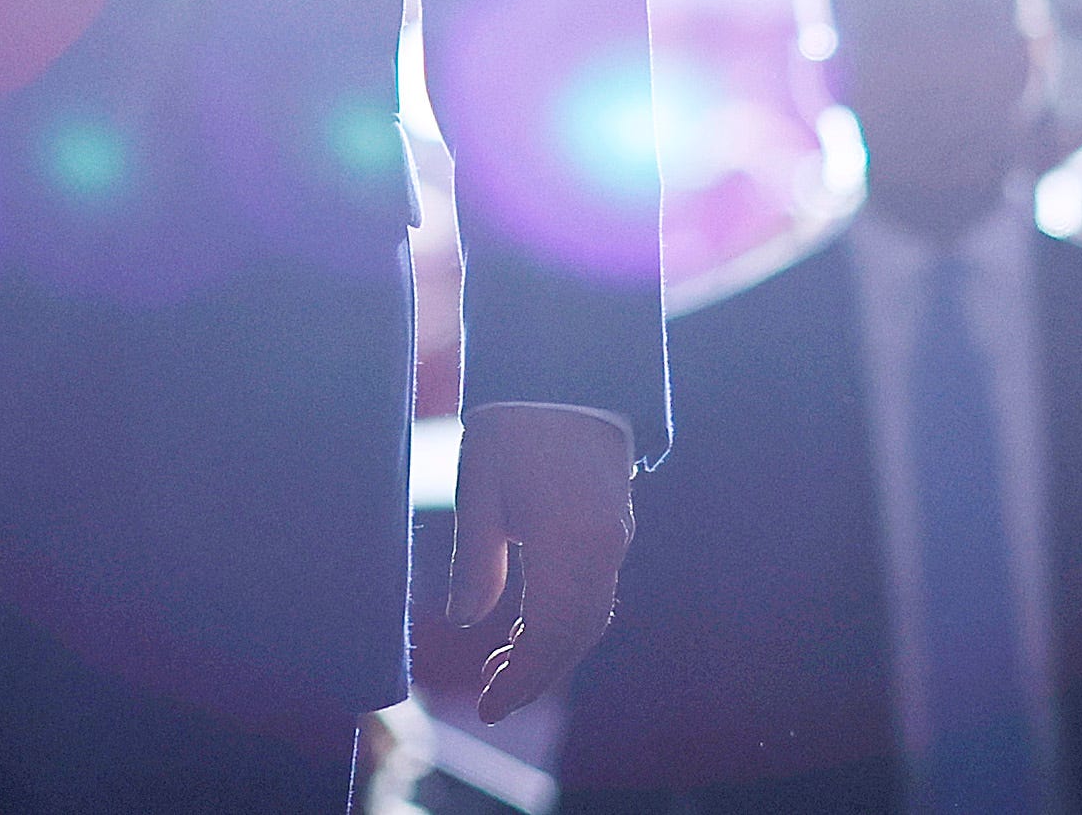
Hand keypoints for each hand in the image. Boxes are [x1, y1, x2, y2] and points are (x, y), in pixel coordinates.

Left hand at [447, 403, 634, 722]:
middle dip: (534, 675)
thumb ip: (474, 560)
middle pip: (575, 636)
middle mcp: (604, 547)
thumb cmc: (512, 426)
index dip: (521, 680)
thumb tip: (464, 622)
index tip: (488, 709)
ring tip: (499, 667)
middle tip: (490, 699)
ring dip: (549, 651)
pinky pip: (595, 592)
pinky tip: (528, 628)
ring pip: (589, 618)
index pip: (550, 636)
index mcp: (570, 541)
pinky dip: (564, 621)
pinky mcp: (615, 527)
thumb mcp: (479, 488)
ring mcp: (616, 537)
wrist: (565, 372)